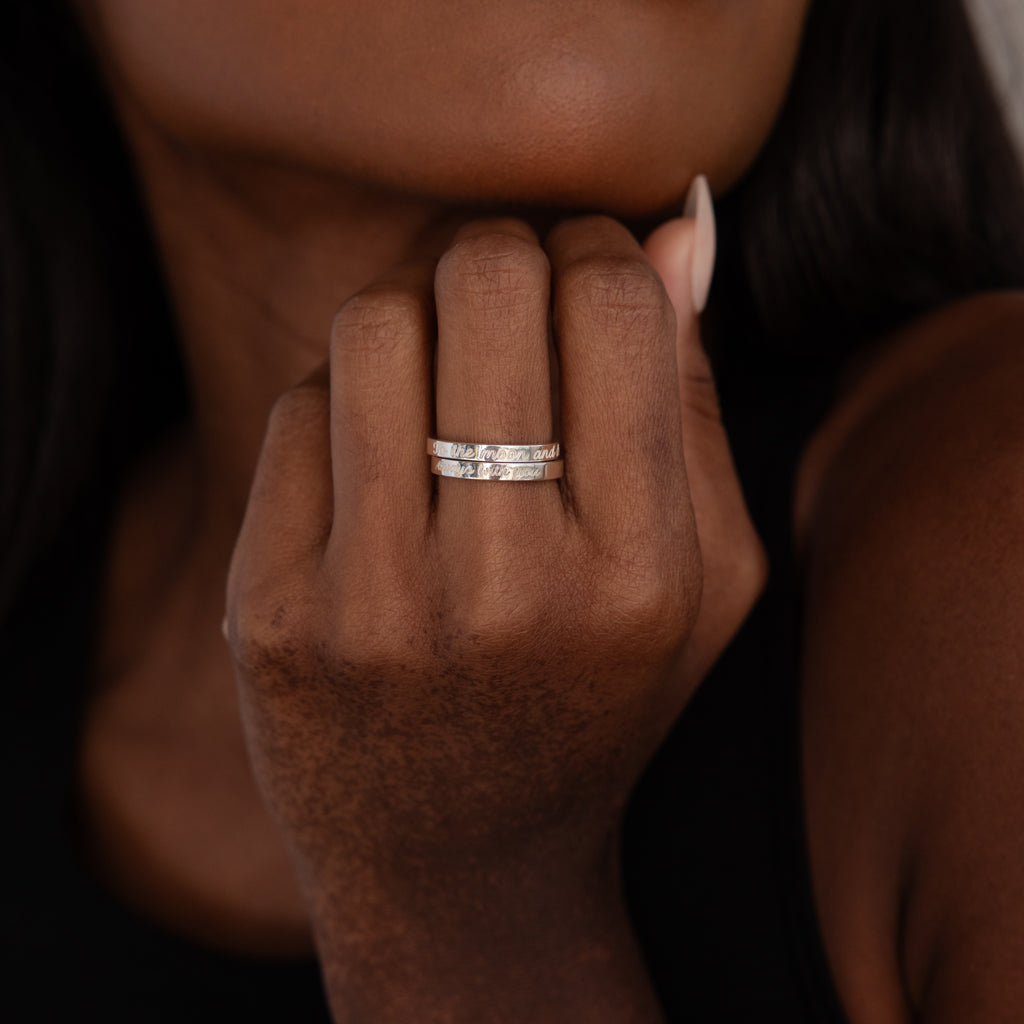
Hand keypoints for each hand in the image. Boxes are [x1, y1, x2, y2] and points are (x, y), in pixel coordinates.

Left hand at [225, 206, 763, 1018]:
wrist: (455, 862)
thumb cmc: (598, 705)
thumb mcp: (704, 583)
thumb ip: (696, 402)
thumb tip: (674, 227)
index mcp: (638, 577)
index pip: (616, 308)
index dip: (602, 250)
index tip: (590, 273)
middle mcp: (502, 588)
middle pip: (484, 282)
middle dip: (504, 256)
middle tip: (512, 301)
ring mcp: (369, 603)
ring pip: (375, 322)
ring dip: (418, 315)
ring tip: (445, 383)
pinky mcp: (268, 609)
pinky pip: (297, 406)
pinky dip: (347, 403)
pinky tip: (379, 466)